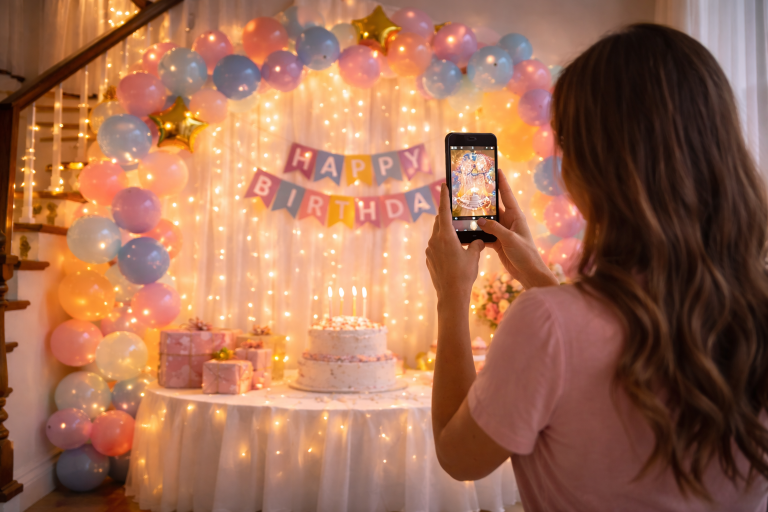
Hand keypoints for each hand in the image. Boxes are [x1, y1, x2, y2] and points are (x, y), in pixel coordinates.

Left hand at [426, 184, 484, 304]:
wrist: (451, 295)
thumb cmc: (463, 274)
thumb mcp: (474, 257)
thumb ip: (477, 245)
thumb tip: (480, 241)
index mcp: (445, 236)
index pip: (443, 212)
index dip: (443, 197)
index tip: (443, 186)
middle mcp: (435, 241)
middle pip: (439, 222)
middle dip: (446, 216)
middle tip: (454, 211)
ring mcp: (430, 251)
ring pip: (437, 235)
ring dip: (446, 232)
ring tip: (458, 234)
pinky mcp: (429, 260)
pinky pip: (436, 246)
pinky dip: (444, 244)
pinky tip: (454, 251)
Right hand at [478, 171, 558, 288]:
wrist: (529, 273)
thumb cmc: (525, 254)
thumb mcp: (510, 239)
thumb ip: (495, 229)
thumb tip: (480, 220)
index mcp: (516, 216)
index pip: (507, 195)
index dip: (502, 182)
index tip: (496, 169)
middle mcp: (509, 221)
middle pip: (494, 206)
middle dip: (485, 198)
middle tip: (473, 188)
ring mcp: (503, 232)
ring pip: (488, 220)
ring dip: (478, 216)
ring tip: (465, 207)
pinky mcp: (497, 242)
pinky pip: (485, 234)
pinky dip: (477, 232)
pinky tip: (467, 230)